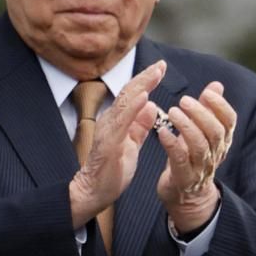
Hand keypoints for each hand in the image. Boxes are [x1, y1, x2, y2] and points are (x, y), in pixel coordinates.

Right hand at [69, 61, 165, 227]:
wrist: (94, 191)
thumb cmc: (112, 170)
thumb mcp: (131, 143)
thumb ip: (139, 126)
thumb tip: (150, 106)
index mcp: (116, 122)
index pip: (131, 96)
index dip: (145, 81)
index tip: (160, 68)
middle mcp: (109, 121)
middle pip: (127, 93)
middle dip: (145, 77)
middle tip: (161, 64)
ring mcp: (107, 131)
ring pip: (124, 102)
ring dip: (141, 86)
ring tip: (155, 73)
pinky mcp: (108, 142)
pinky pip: (122, 122)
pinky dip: (132, 107)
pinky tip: (144, 97)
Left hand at [156, 81, 235, 232]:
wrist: (185, 197)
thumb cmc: (191, 158)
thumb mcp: (203, 133)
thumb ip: (209, 110)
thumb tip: (217, 85)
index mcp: (221, 141)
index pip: (230, 121)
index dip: (221, 105)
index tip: (207, 92)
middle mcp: (214, 154)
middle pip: (216, 132)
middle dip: (202, 114)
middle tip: (185, 100)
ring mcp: (199, 168)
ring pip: (200, 146)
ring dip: (187, 126)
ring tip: (172, 112)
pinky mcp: (182, 178)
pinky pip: (179, 160)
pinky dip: (172, 143)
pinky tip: (161, 131)